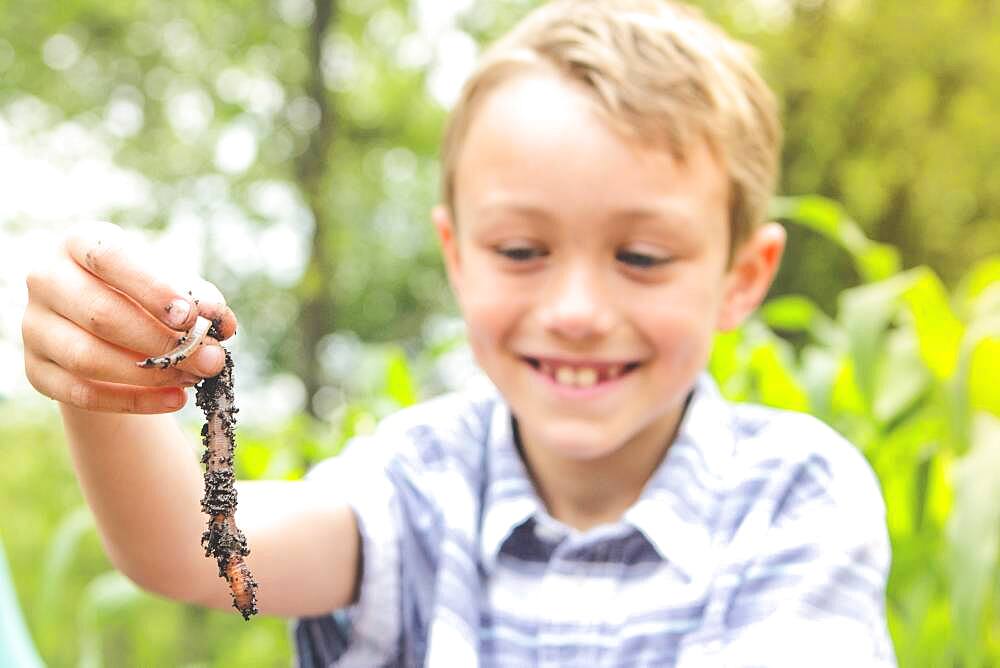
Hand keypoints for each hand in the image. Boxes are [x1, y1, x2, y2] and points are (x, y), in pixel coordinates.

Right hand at [22, 221, 237, 412]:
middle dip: (162, 342)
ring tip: (195, 377)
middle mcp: (47, 279)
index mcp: (79, 244)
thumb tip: (221, 323)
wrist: (105, 327)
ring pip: (89, 358)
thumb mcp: (172, 285)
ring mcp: (35, 326)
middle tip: (210, 359)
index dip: (153, 288)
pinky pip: (83, 393)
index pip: (110, 257)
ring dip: (151, 374)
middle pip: (101, 314)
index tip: (191, 316)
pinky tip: (176, 399)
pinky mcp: (37, 370)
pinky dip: (135, 400)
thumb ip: (199, 299)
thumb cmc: (145, 295)